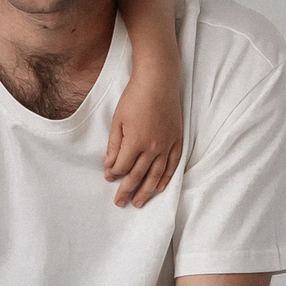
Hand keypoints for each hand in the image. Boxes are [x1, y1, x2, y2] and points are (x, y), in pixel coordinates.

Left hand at [104, 79, 181, 208]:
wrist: (158, 82)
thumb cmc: (134, 98)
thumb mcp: (117, 120)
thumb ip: (114, 146)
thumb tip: (110, 166)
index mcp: (135, 142)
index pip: (123, 167)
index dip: (114, 174)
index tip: (108, 177)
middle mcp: (153, 147)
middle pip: (138, 175)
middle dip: (127, 191)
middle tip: (120, 203)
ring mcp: (167, 145)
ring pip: (156, 175)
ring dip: (146, 191)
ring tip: (139, 203)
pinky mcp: (176, 140)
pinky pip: (172, 164)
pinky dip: (166, 178)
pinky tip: (159, 188)